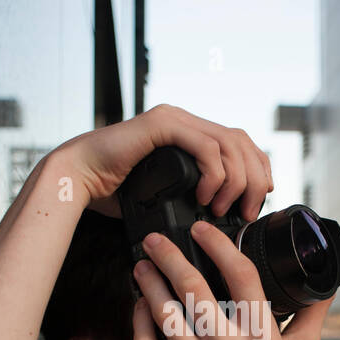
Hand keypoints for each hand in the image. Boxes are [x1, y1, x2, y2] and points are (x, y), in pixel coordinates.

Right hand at [53, 104, 272, 220]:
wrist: (78, 180)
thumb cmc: (115, 192)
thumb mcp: (167, 195)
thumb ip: (193, 195)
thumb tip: (224, 218)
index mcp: (190, 134)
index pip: (240, 142)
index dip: (259, 167)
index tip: (261, 197)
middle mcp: (185, 122)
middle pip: (241, 141)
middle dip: (253, 178)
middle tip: (246, 210)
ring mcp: (174, 120)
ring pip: (229, 143)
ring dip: (235, 180)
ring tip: (222, 208)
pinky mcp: (162, 126)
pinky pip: (205, 146)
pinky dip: (214, 174)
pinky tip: (205, 196)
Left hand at [131, 220, 333, 339]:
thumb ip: (313, 310)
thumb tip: (325, 278)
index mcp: (264, 338)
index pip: (241, 277)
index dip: (218, 246)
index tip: (201, 230)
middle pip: (194, 290)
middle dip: (169, 257)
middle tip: (155, 239)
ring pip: (166, 314)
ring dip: (149, 284)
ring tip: (142, 266)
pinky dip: (141, 320)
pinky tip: (142, 304)